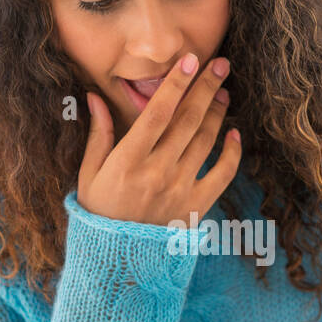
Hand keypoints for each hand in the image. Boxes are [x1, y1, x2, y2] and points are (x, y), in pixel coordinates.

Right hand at [77, 54, 240, 225]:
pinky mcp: (196, 207)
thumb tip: (95, 97)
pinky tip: (232, 133)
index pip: (157, 113)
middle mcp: (157, 172)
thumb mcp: (89, 174)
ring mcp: (180, 190)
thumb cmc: (99, 212)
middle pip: (188, 120)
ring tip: (222, 92)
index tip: (190, 60)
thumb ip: (98, 134)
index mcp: (128, 161)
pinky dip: (231, 151)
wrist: (118, 262)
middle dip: (206, 88)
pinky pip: (222, 174)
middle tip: (220, 65)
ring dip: (217, 112)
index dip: (176, 83)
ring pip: (206, 140)